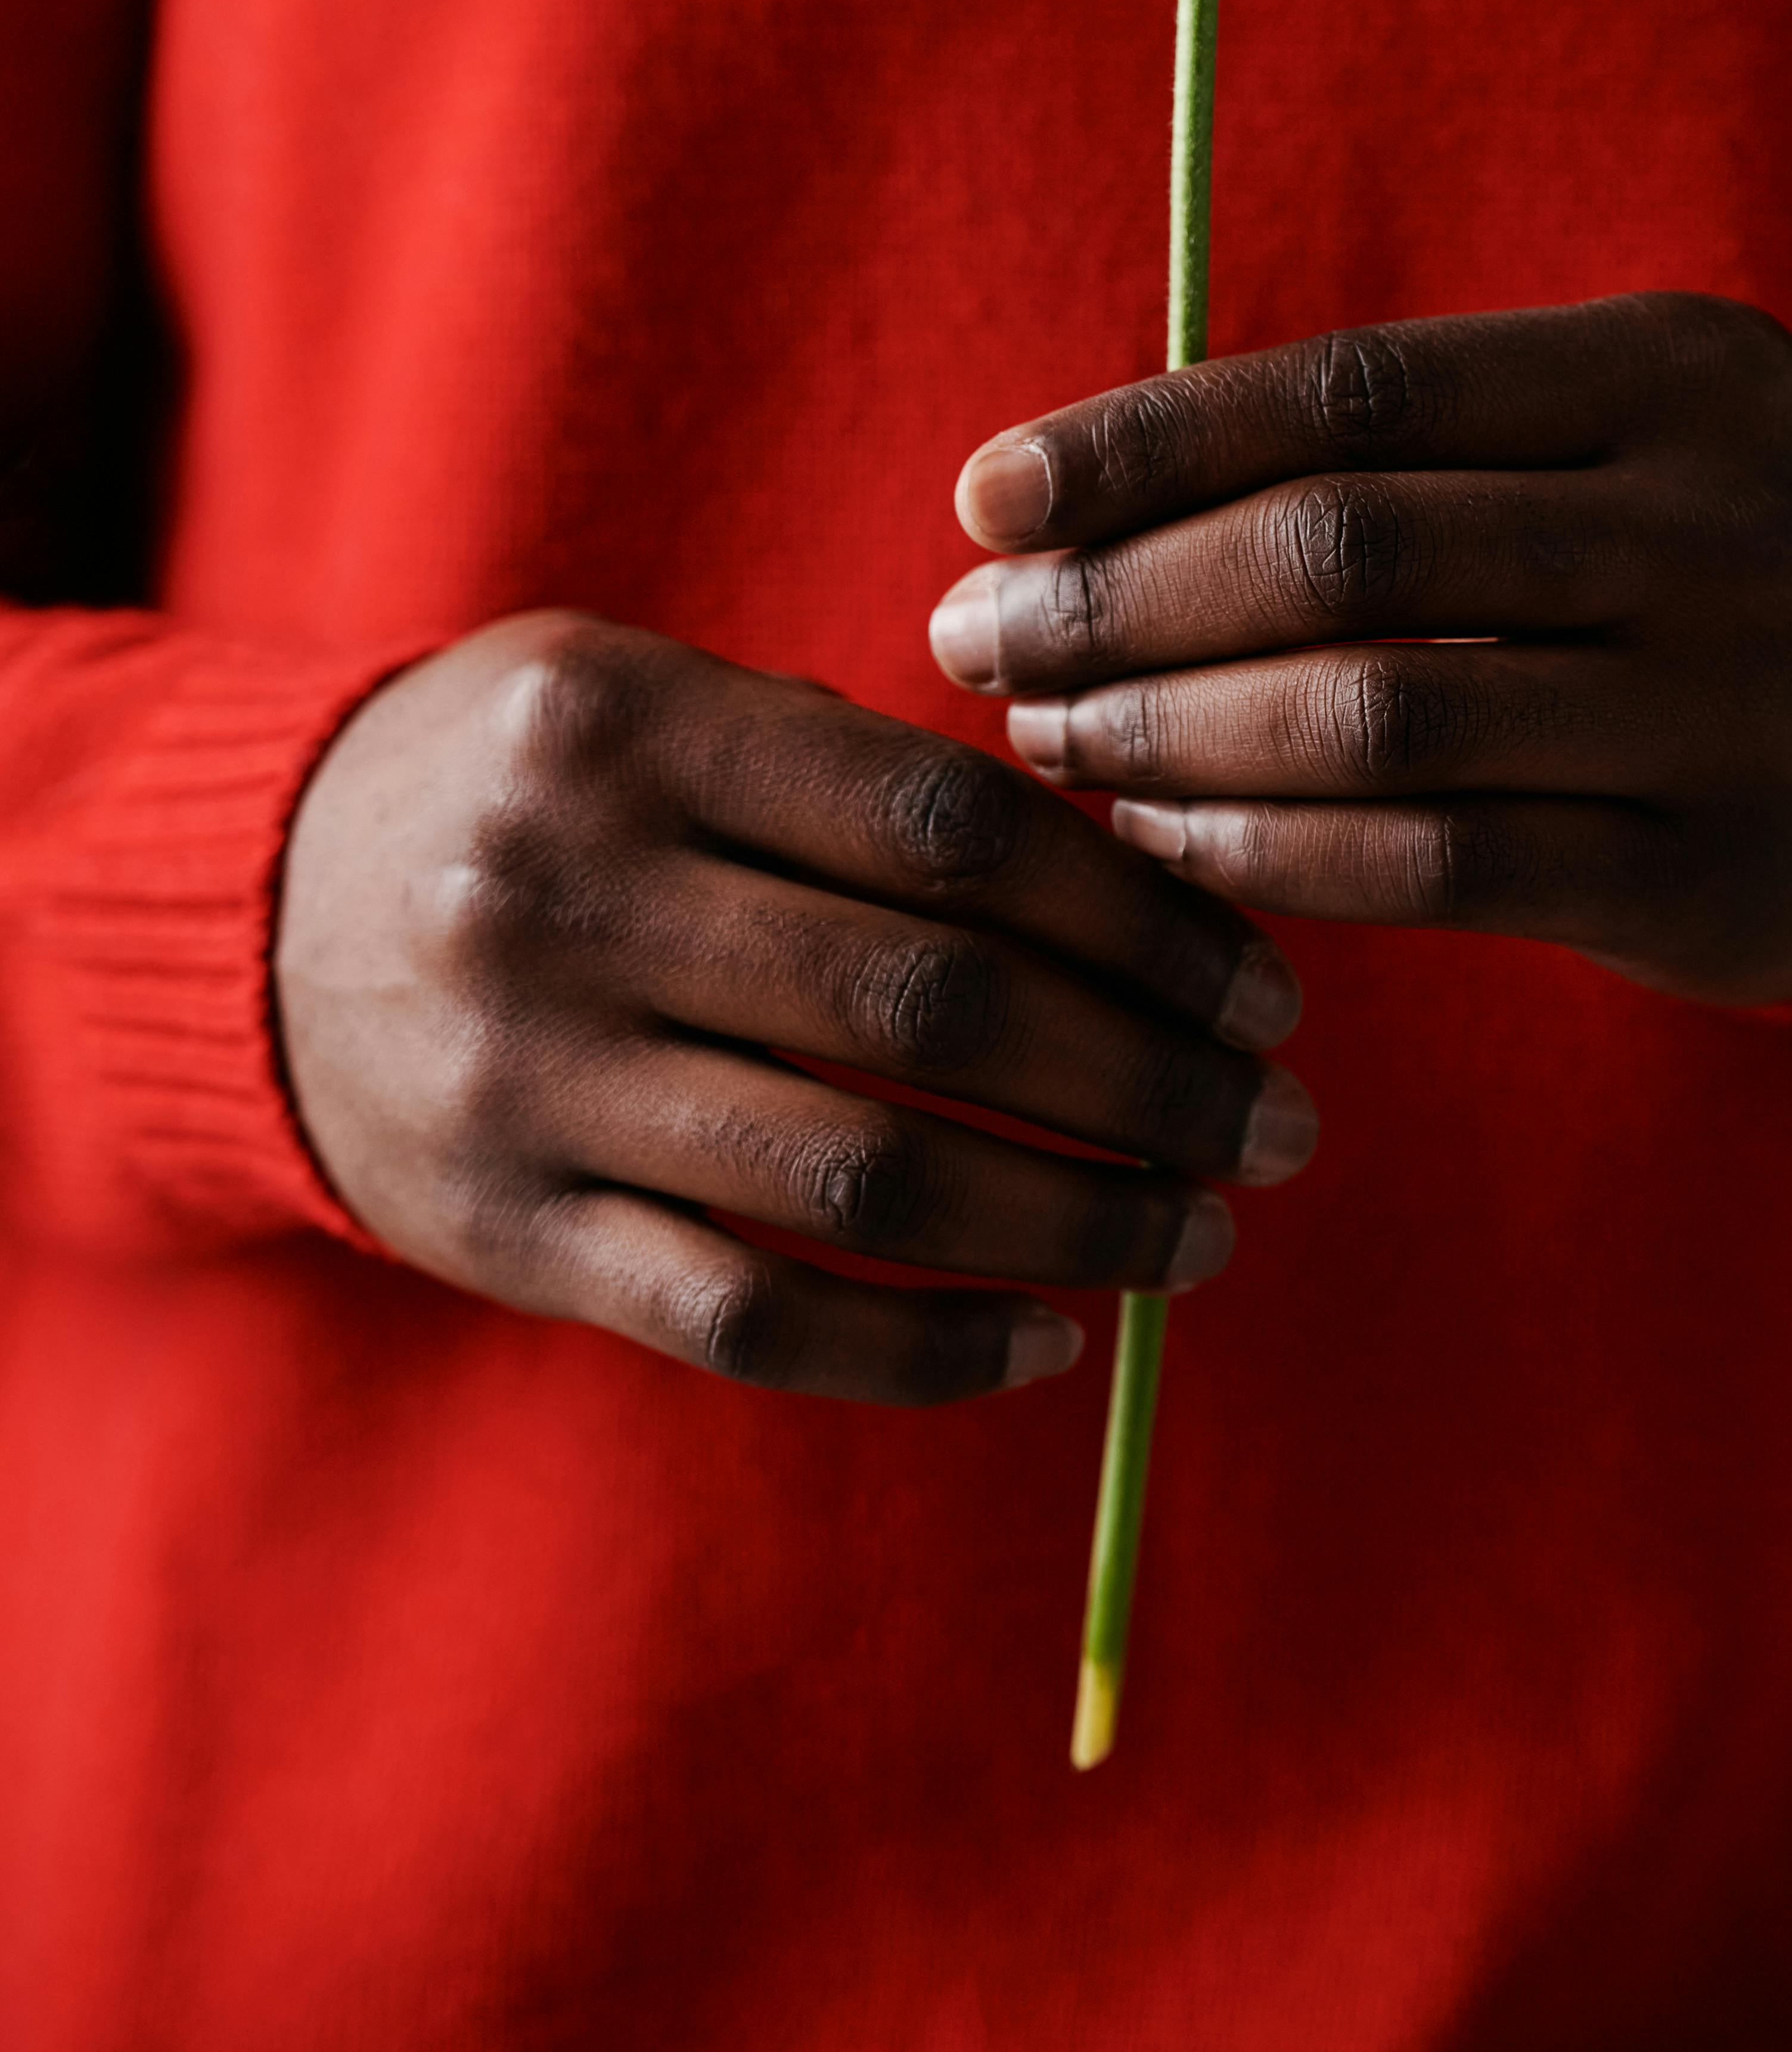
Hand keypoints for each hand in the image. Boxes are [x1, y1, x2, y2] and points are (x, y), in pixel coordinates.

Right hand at [276, 616, 1313, 1405]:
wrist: (253, 908)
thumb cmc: (531, 790)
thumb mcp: (655, 703)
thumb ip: (855, 777)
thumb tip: (1137, 898)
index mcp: (630, 725)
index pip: (953, 830)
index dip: (1143, 915)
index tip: (1263, 987)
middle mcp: (565, 895)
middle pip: (931, 1009)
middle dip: (1148, 1081)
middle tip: (1278, 1124)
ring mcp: (525, 1077)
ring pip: (860, 1180)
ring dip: (1070, 1221)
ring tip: (1199, 1234)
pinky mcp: (504, 1233)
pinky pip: (748, 1321)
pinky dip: (921, 1348)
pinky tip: (1048, 1339)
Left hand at [929, 295, 1791, 1006]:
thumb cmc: (1683, 564)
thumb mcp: (1600, 439)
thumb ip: (1390, 449)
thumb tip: (1077, 505)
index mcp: (1671, 371)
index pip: (1352, 392)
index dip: (1145, 445)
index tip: (986, 497)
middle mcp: (1714, 526)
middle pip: (1343, 555)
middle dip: (1120, 602)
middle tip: (975, 641)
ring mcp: (1723, 709)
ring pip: (1373, 719)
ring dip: (1168, 737)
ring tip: (1049, 742)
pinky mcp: (1702, 875)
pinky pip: (1430, 866)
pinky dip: (1266, 854)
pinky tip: (1160, 841)